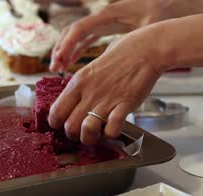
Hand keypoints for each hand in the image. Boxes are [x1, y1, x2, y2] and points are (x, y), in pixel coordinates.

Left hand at [48, 26, 167, 144]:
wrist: (146, 50)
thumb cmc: (122, 55)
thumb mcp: (92, 67)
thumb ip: (82, 84)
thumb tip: (74, 98)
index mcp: (78, 81)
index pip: (56, 112)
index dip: (57, 123)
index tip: (63, 125)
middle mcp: (89, 92)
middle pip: (69, 126)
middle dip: (73, 135)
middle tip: (80, 133)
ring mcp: (107, 99)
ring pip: (87, 131)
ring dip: (90, 138)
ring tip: (95, 135)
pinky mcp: (124, 105)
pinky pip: (112, 129)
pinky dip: (111, 134)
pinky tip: (113, 128)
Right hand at [50, 0, 171, 71]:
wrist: (162, 5)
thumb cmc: (157, 13)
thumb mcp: (149, 24)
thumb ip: (137, 35)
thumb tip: (130, 47)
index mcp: (107, 15)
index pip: (80, 28)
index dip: (68, 43)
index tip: (61, 57)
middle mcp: (99, 18)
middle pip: (72, 32)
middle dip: (61, 49)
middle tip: (55, 68)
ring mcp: (100, 24)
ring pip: (75, 37)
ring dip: (65, 52)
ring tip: (58, 69)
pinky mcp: (104, 29)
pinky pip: (84, 41)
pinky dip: (75, 51)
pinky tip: (70, 64)